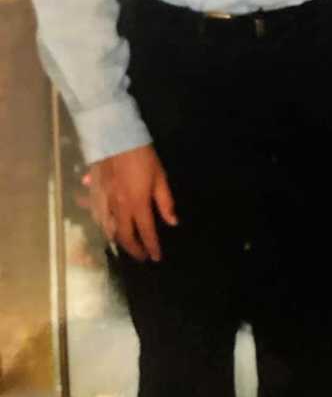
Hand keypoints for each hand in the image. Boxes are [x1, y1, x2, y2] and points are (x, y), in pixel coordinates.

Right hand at [89, 144, 176, 261]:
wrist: (114, 137)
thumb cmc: (142, 156)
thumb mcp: (160, 176)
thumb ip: (165, 201)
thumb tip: (172, 222)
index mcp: (137, 204)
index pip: (146, 232)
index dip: (151, 246)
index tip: (156, 258)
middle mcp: (119, 208)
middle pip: (124, 236)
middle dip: (134, 249)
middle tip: (141, 256)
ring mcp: (104, 202)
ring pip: (108, 229)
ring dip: (118, 240)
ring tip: (126, 244)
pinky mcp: (93, 195)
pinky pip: (96, 217)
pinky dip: (103, 225)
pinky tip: (106, 226)